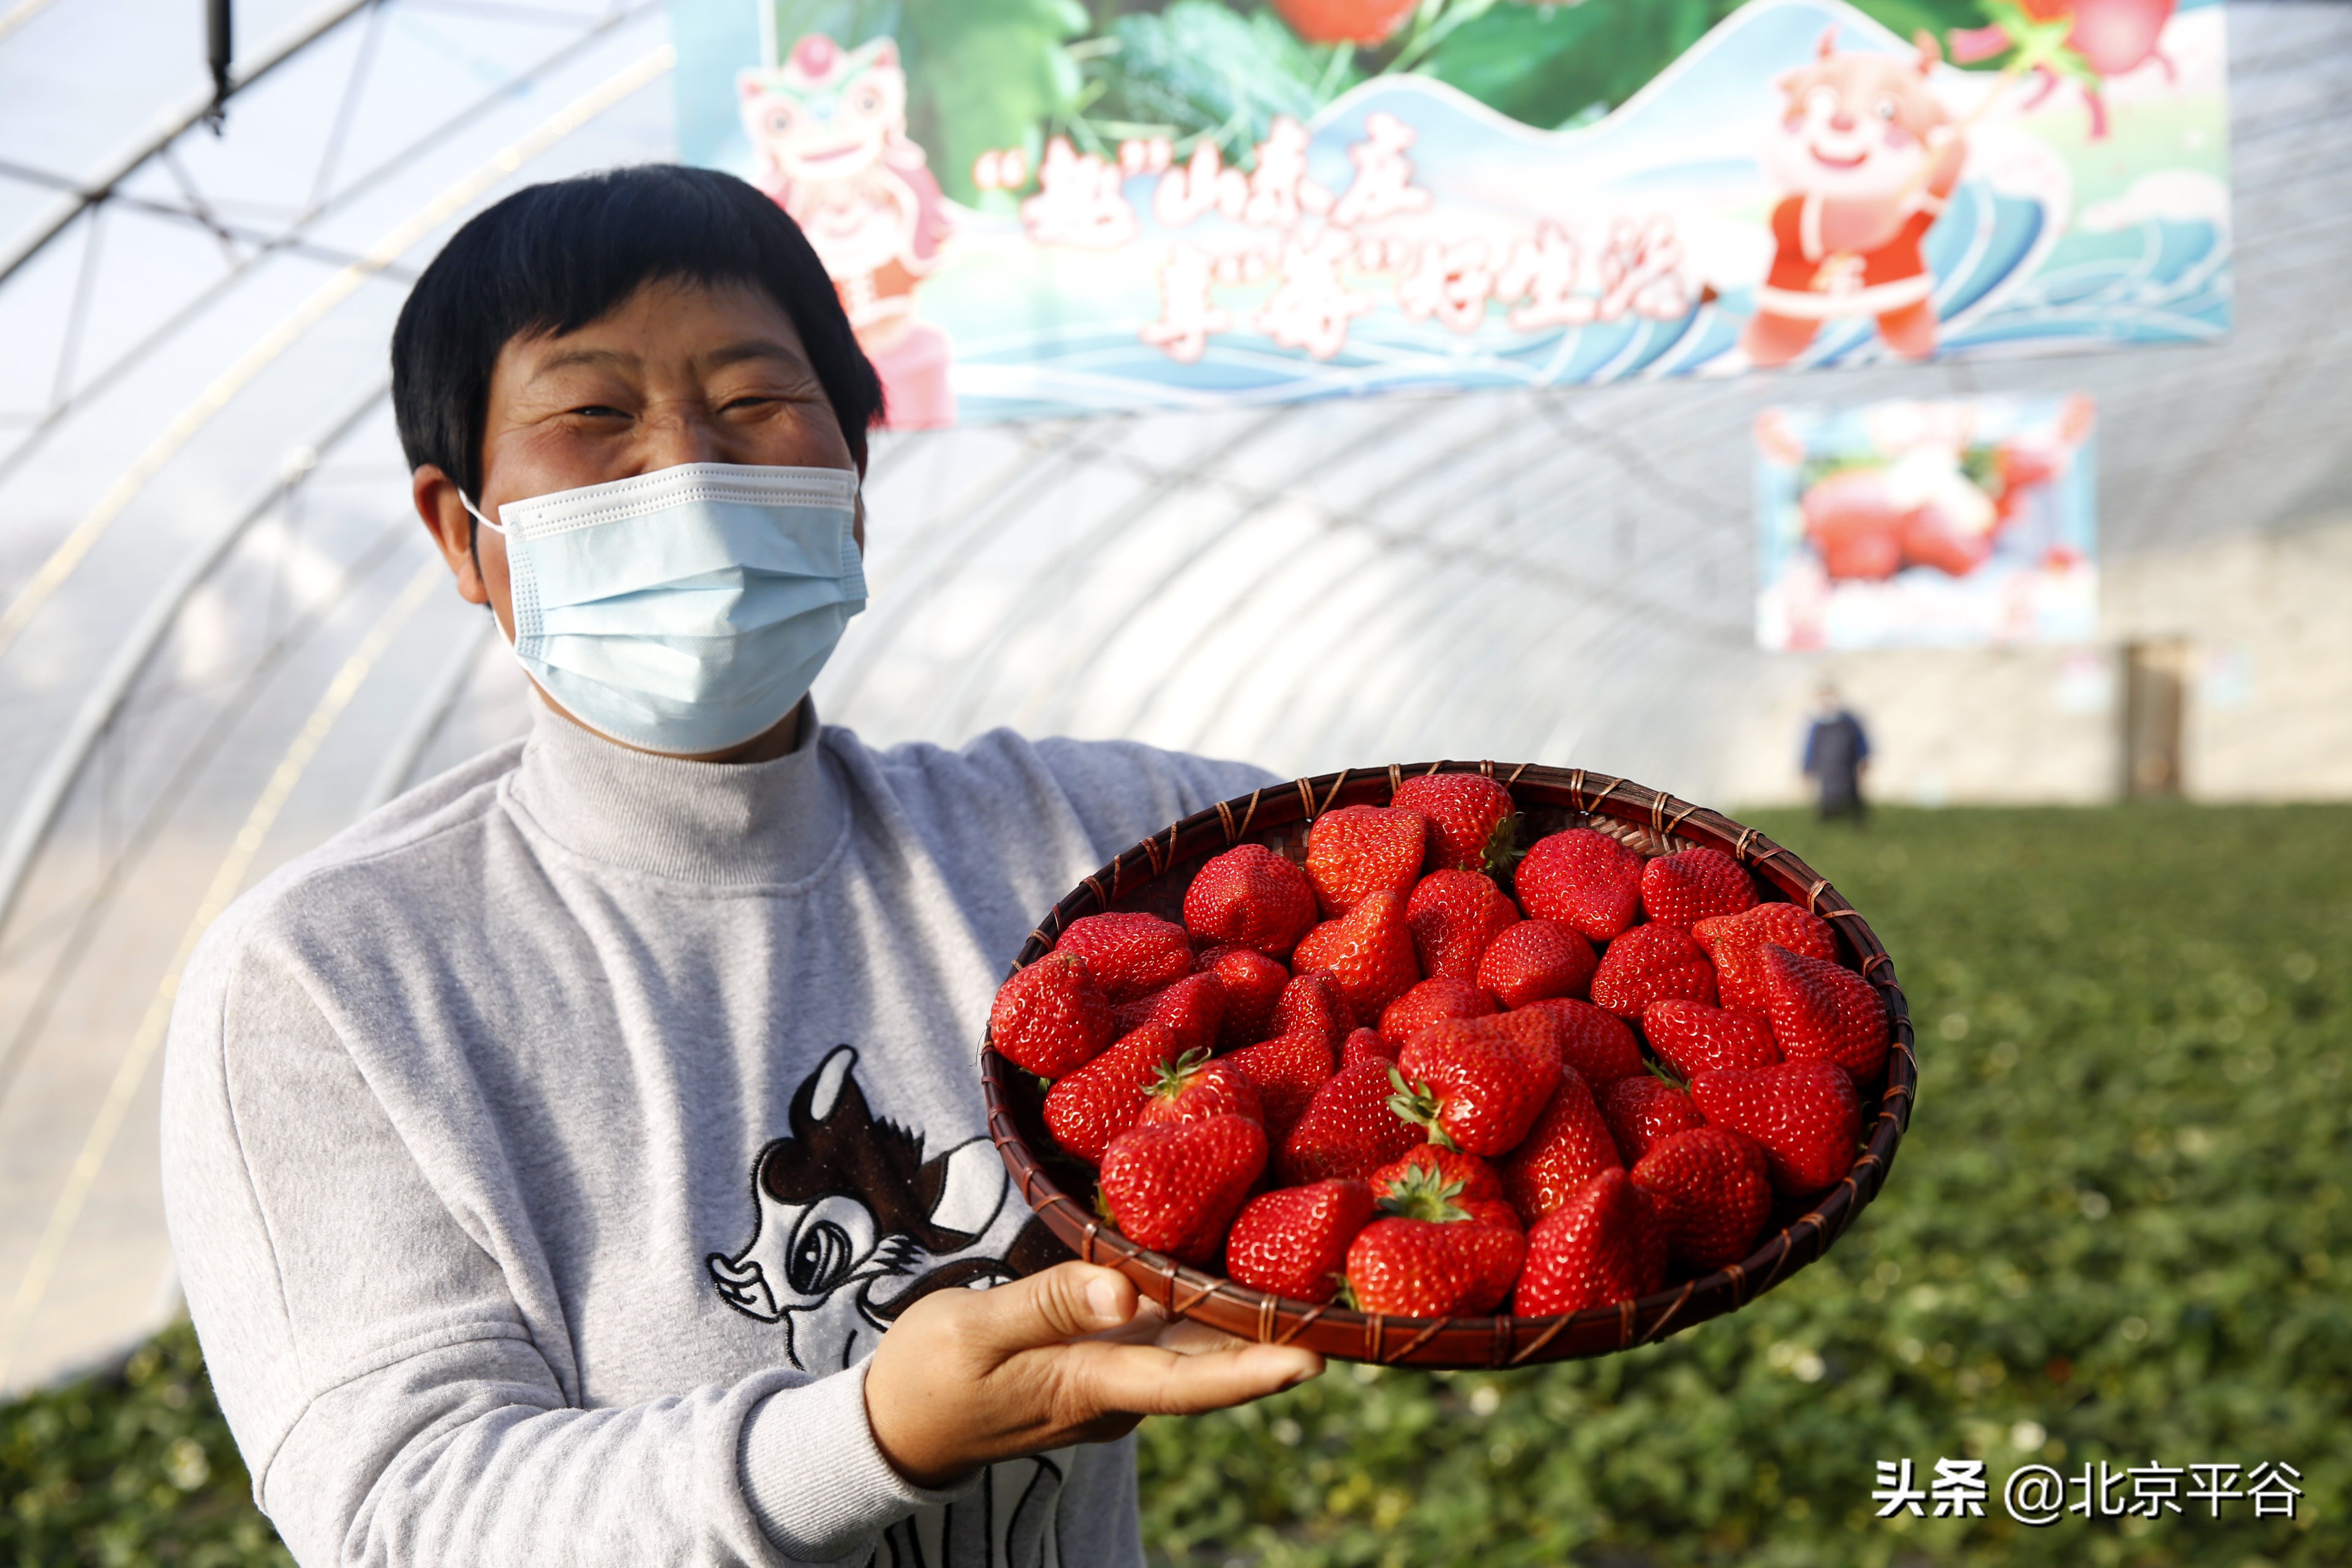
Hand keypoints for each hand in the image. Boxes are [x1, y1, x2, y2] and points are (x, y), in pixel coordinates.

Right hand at [863, 1261, 1322, 1487]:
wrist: (896, 1429)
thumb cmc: (929, 1374)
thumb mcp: (975, 1329)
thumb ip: (1050, 1304)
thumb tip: (1125, 1293)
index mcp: (1090, 1386)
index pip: (1189, 1385)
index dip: (1254, 1370)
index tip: (1317, 1355)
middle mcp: (1118, 1394)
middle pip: (1213, 1369)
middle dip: (1279, 1338)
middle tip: (1346, 1297)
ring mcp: (1114, 1385)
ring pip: (1196, 1351)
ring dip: (1247, 1319)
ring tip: (1311, 1270)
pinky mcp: (1104, 1367)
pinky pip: (1169, 1339)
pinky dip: (1202, 1306)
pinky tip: (1228, 1263)